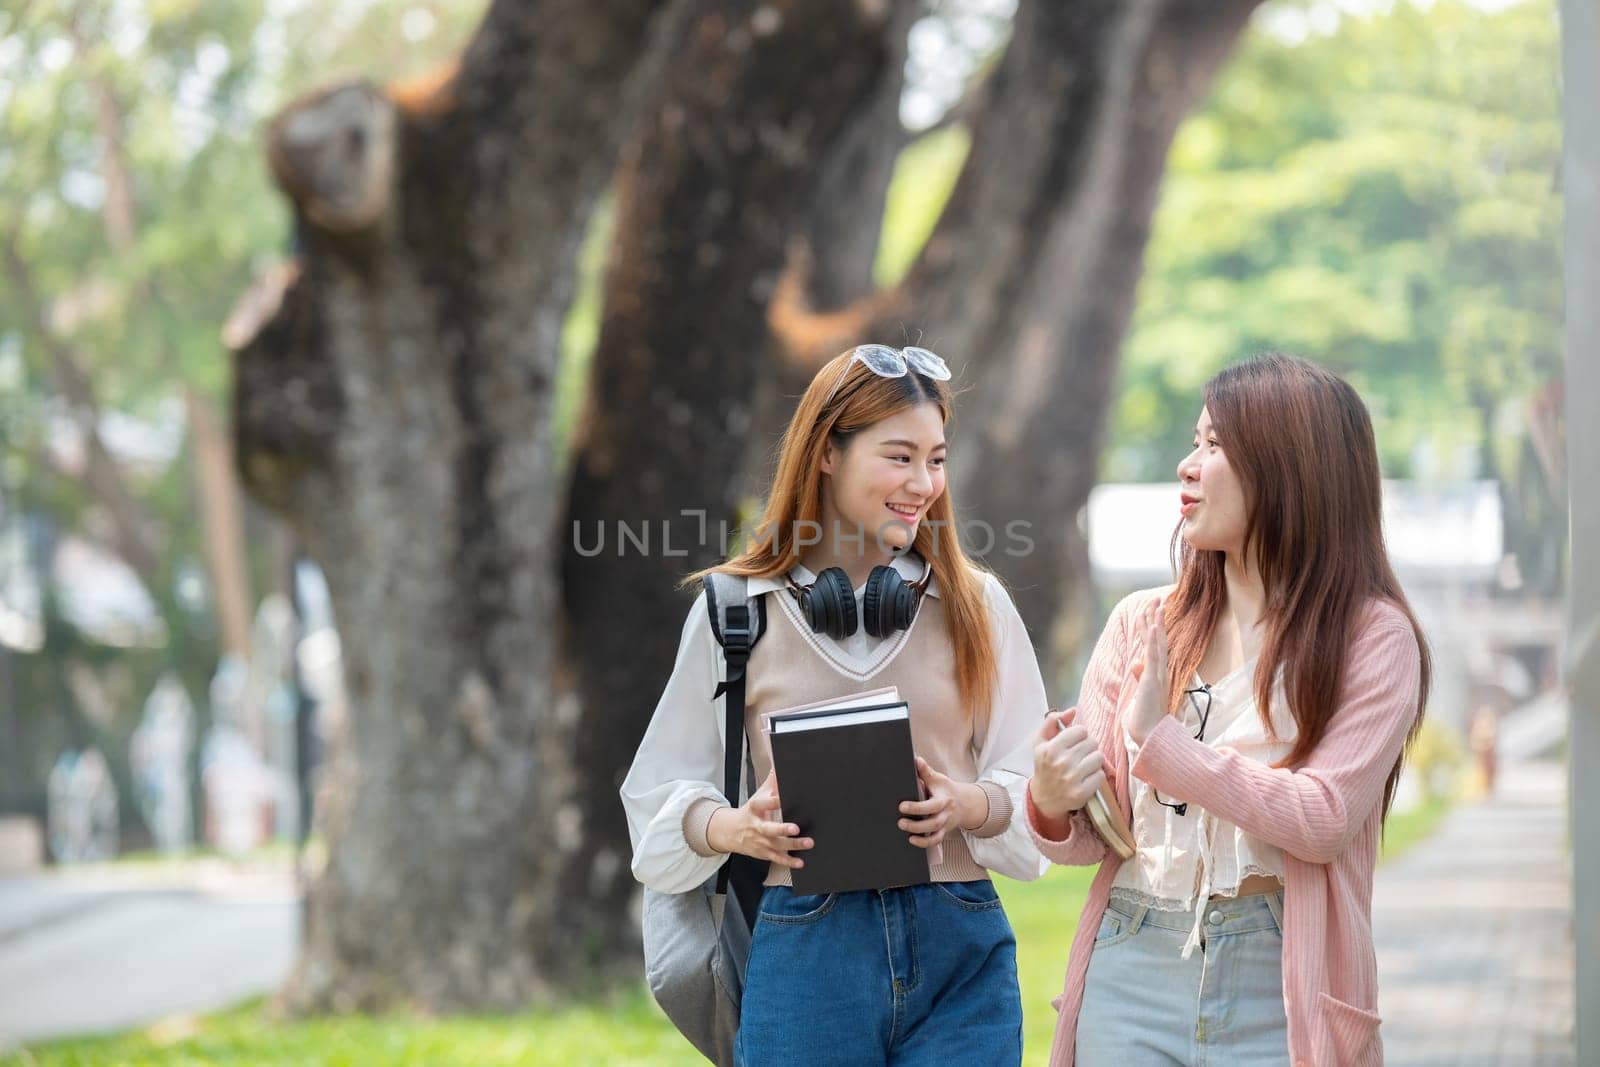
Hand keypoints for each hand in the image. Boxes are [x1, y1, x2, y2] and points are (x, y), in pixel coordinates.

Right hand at [705, 770, 812, 868]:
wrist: (730, 832)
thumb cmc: (750, 812)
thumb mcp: (758, 796)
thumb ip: (771, 782)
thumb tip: (779, 765)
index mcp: (754, 809)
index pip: (763, 804)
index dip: (772, 801)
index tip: (782, 798)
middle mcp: (756, 826)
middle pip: (769, 828)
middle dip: (782, 829)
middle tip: (795, 827)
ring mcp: (760, 842)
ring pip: (776, 845)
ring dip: (792, 845)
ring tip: (808, 842)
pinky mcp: (764, 853)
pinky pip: (777, 858)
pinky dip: (789, 861)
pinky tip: (800, 861)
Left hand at [898, 757, 985, 849]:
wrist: (964, 803)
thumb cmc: (946, 789)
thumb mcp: (938, 778)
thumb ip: (926, 771)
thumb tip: (916, 760)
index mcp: (944, 799)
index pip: (931, 805)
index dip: (916, 807)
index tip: (901, 806)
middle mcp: (945, 814)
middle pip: (933, 823)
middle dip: (916, 825)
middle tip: (900, 822)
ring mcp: (945, 825)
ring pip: (935, 835)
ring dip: (921, 838)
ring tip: (906, 834)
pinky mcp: (943, 832)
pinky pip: (936, 841)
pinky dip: (925, 844)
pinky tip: (912, 841)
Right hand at [1029, 707, 1104, 822]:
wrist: (1044, 798)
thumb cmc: (1044, 766)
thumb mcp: (1041, 742)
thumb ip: (1052, 721)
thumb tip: (1072, 710)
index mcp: (1050, 748)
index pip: (1081, 730)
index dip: (1079, 735)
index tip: (1073, 743)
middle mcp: (1061, 763)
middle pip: (1092, 742)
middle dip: (1087, 747)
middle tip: (1079, 755)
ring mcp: (1072, 779)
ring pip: (1098, 757)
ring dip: (1093, 761)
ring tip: (1083, 766)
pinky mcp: (1081, 793)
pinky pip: (1100, 775)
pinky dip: (1095, 776)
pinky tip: (1085, 778)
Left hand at [1126, 598, 1170, 743]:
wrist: (1150, 736)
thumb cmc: (1145, 718)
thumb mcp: (1139, 693)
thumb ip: (1140, 676)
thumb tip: (1136, 663)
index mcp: (1155, 674)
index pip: (1154, 645)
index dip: (1152, 627)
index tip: (1150, 611)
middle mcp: (1160, 671)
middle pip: (1158, 639)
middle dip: (1156, 618)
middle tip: (1157, 599)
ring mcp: (1157, 675)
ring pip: (1157, 643)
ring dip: (1156, 623)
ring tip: (1156, 605)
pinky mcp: (1152, 680)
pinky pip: (1154, 655)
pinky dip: (1154, 639)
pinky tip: (1154, 625)